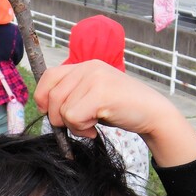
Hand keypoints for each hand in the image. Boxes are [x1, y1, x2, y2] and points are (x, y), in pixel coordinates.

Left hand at [35, 60, 195, 167]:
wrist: (153, 113)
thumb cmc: (121, 108)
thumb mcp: (93, 95)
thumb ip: (72, 94)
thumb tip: (44, 107)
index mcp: (85, 65)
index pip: (49, 76)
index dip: (43, 97)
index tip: (50, 112)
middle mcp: (88, 67)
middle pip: (51, 96)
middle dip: (58, 118)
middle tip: (79, 124)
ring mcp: (94, 79)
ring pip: (61, 109)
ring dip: (73, 125)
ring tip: (91, 125)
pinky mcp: (100, 93)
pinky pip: (73, 117)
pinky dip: (81, 129)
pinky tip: (95, 129)